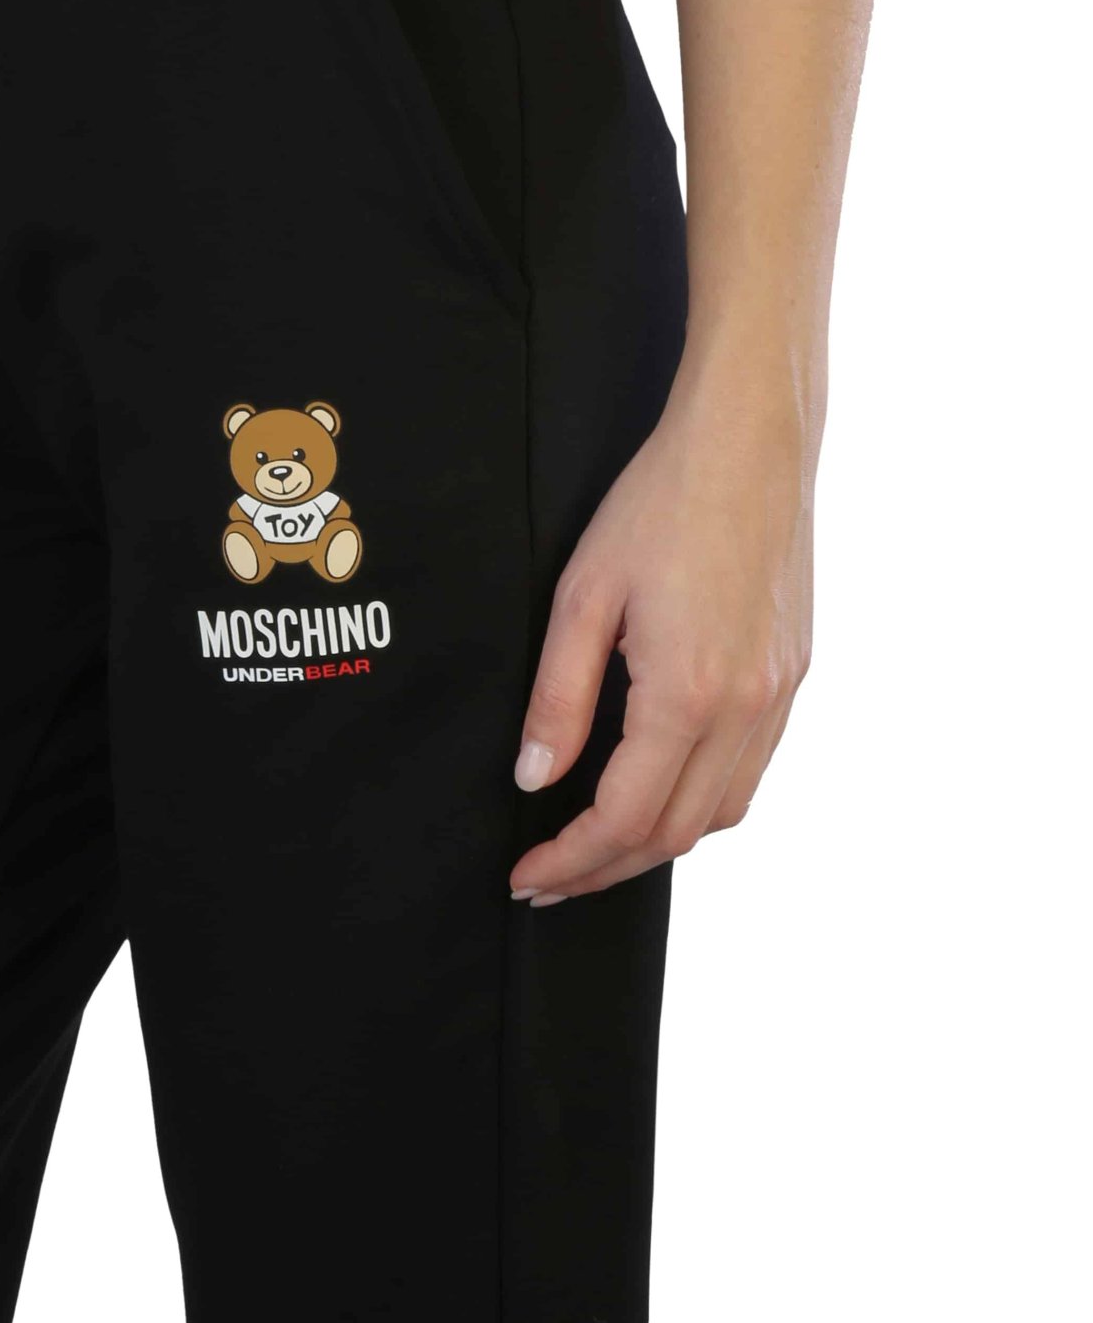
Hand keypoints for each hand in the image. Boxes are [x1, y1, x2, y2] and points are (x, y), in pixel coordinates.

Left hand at [508, 373, 814, 904]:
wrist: (748, 443)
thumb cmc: (659, 505)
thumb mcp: (582, 597)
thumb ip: (559, 698)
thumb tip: (535, 779)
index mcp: (691, 694)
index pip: (625, 817)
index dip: (571, 859)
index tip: (527, 879)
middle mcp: (748, 708)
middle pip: (676, 834)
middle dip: (606, 868)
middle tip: (549, 879)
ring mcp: (781, 695)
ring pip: (721, 813)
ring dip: (656, 843)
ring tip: (595, 845)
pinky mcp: (794, 675)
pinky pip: (750, 770)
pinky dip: (699, 801)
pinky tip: (657, 788)